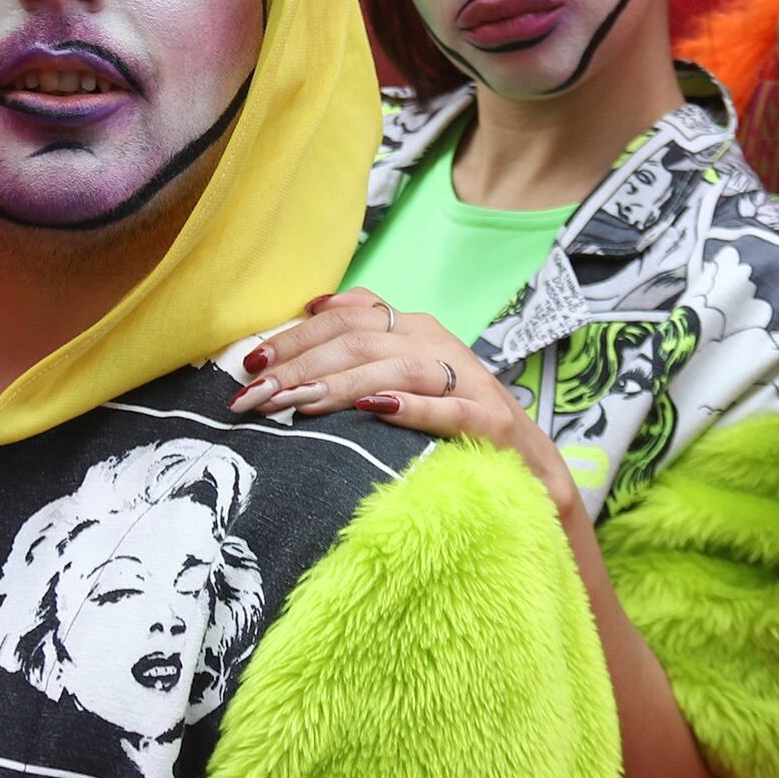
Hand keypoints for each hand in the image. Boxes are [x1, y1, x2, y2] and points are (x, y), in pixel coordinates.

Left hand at [235, 289, 586, 526]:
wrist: (528, 468)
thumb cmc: (452, 421)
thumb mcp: (405, 373)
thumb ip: (363, 345)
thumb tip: (308, 310)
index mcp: (412, 328)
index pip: (344, 318)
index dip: (295, 336)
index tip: (250, 363)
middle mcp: (437, 344)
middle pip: (359, 341)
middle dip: (300, 366)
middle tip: (255, 395)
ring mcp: (466, 381)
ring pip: (394, 368)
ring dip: (340, 385)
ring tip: (296, 402)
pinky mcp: (490, 422)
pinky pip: (447, 408)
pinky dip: (410, 406)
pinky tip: (375, 408)